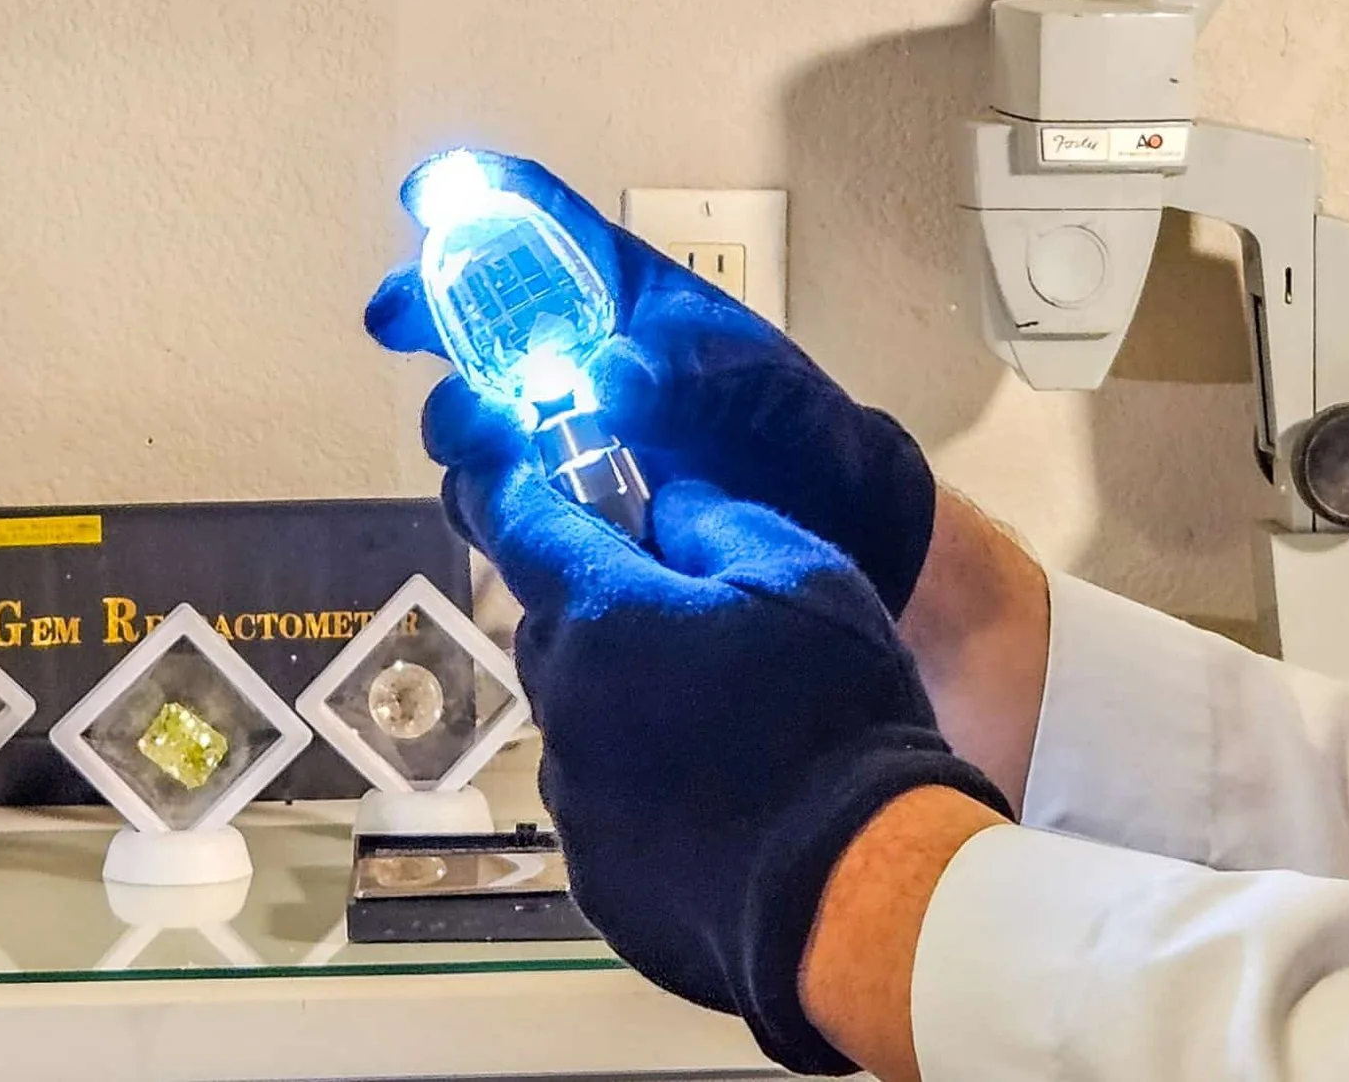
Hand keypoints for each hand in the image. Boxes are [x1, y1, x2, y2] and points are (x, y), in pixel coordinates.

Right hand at [367, 150, 935, 613]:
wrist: (831, 522)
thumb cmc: (795, 424)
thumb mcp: (751, 382)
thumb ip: (680, 376)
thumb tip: (604, 378)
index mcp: (617, 292)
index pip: (537, 222)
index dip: (478, 196)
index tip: (428, 196)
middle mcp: (571, 352)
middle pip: (471, 313)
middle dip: (425, 307)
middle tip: (397, 321)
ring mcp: (557, 429)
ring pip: (467, 410)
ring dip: (455, 415)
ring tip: (478, 435)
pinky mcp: (556, 503)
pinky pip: (492, 498)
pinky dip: (485, 501)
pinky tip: (506, 510)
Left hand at [468, 462, 1009, 1073]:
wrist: (859, 889)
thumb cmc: (834, 712)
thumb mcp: (801, 572)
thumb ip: (716, 519)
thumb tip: (666, 505)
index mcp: (603, 620)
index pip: (518, 528)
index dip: (502, 485)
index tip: (489, 460)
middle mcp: (565, 711)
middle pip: (555, 630)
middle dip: (602, 607)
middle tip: (686, 612)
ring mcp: (577, 808)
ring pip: (580, 722)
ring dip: (626, 703)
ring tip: (723, 724)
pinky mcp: (599, 882)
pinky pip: (605, 807)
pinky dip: (644, 789)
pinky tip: (720, 799)